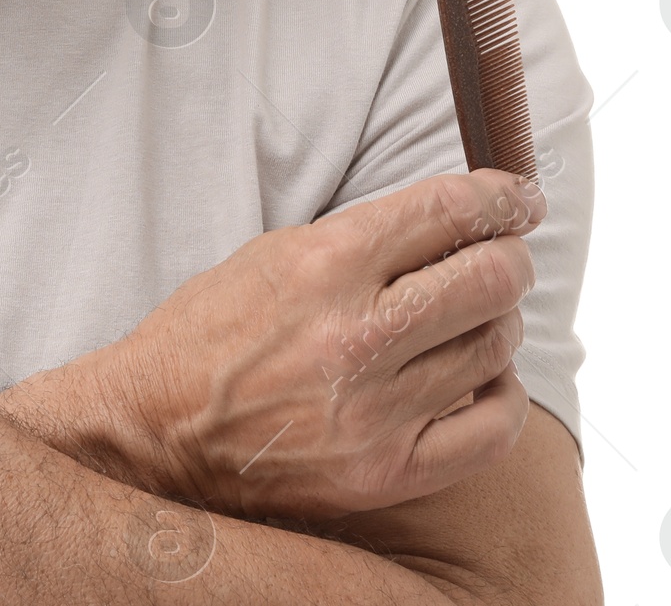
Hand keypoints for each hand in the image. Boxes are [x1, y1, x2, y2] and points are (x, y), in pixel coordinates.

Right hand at [0, 169, 543, 519]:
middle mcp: (356, 334)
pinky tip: (481, 379)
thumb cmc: (208, 334)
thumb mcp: (271, 254)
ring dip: (496, 323)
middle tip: (506, 255)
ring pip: (493, 349)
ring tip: (472, 318)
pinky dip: (500, 396)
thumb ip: (362, 241)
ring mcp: (375, 411)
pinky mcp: (385, 472)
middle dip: (509, 258)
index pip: (447, 213)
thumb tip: (450, 224)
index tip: (517, 197)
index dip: (499, 198)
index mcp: (323, 264)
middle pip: (489, 279)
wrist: (153, 431)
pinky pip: (491, 431)